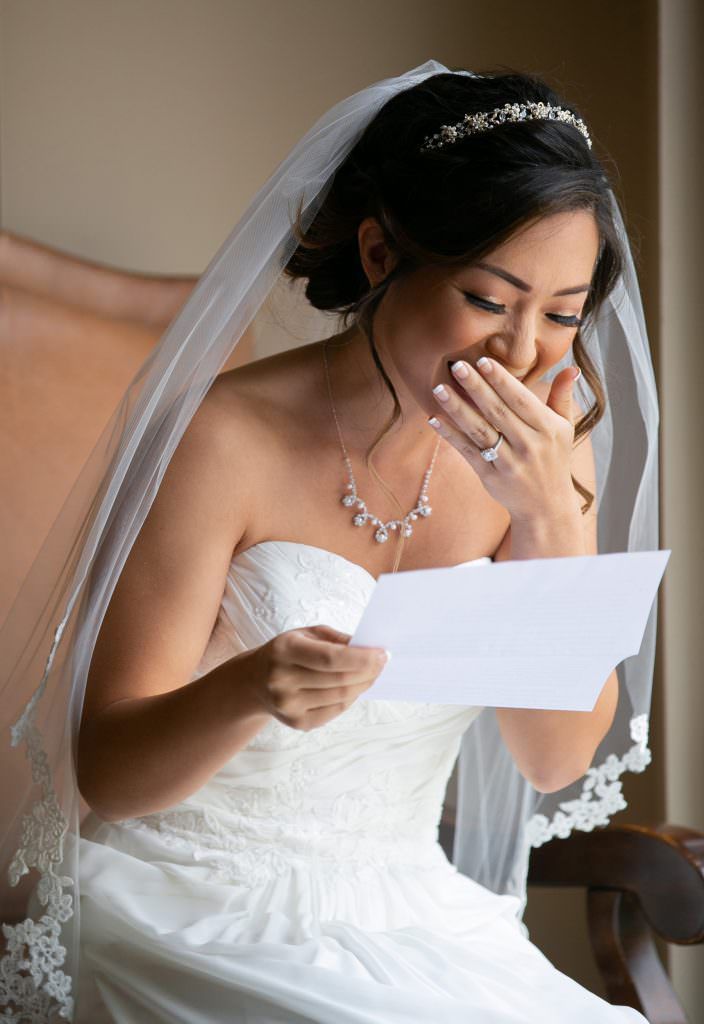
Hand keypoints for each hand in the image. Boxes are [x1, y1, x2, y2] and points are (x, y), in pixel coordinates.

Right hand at [244, 624, 388, 731]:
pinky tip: (354, 688)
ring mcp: (288, 705)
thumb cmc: (288, 652)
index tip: (383, 654)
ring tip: (371, 674)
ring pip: (341, 697)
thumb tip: (369, 650)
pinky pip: (335, 711)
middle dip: (368, 671)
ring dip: (363, 685)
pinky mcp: (297, 722)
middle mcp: (282, 679)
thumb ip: (337, 640)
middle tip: (383, 663)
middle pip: (339, 680)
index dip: (361, 658)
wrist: (255, 681)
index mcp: (285, 650)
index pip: (331, 658)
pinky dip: (351, 698)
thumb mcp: (306, 634)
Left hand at [429, 357, 580, 520]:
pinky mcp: (491, 477)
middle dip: (476, 388)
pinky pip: (468, 452)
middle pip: (498, 412)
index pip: (521, 400)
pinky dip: (451, 435)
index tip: (483, 361)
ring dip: (457, 409)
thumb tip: (570, 367)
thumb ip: (563, 397)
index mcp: (548, 429)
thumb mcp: (565, 429)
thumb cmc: (554, 460)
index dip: (502, 380)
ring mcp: (509, 463)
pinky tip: (434, 419)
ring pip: (480, 431)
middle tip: (457, 366)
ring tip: (439, 389)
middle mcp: (529, 446)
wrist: (547, 507)